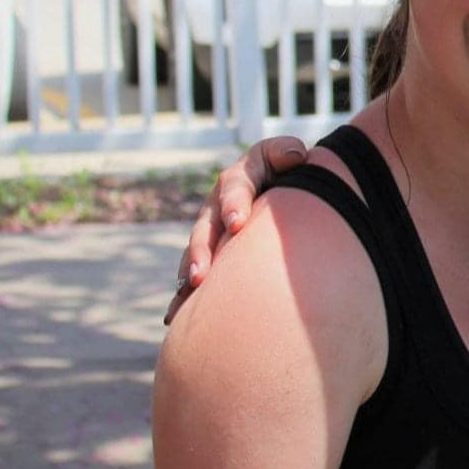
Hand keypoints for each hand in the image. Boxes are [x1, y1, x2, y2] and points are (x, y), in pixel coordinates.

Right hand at [163, 135, 311, 324]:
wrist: (282, 188)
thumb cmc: (287, 171)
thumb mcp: (286, 155)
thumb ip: (287, 152)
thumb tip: (294, 157)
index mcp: (239, 178)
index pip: (235, 187)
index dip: (234, 204)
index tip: (238, 224)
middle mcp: (218, 204)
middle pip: (207, 226)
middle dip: (203, 250)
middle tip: (201, 274)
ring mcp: (212, 229)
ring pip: (196, 252)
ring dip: (191, 272)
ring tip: (189, 292)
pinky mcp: (211, 252)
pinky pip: (193, 273)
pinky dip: (183, 294)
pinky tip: (174, 316)